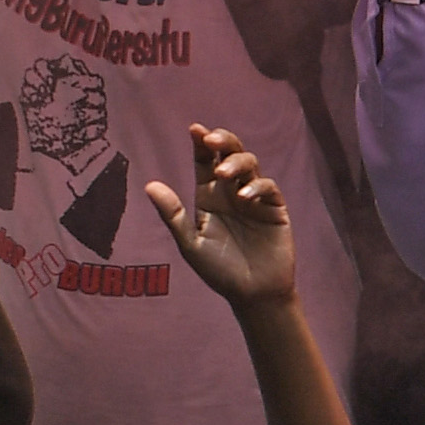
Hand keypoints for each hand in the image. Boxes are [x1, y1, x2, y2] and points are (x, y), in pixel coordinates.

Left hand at [145, 124, 295, 310]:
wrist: (252, 294)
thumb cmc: (219, 270)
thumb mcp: (191, 244)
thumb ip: (173, 215)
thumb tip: (150, 185)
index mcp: (209, 196)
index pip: (204, 161)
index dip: (200, 143)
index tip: (194, 129)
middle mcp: (231, 191)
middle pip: (229, 153)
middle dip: (222, 141)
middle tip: (210, 141)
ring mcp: (254, 198)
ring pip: (250, 164)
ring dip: (236, 162)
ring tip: (223, 173)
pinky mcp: (275, 209)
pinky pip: (268, 188)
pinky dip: (257, 187)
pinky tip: (244, 197)